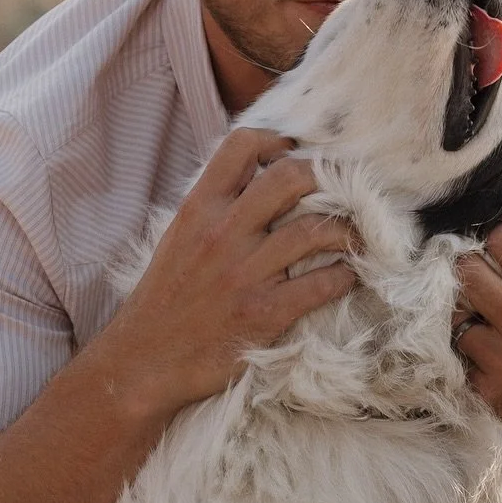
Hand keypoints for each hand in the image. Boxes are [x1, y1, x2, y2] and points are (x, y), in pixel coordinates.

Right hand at [104, 129, 358, 418]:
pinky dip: (345, 276)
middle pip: (290, 177)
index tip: (296, 153)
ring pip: (314, 230)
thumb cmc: (165, 301)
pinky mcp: (265, 313)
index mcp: (198, 208)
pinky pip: (322, 284)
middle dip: (325, 179)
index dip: (278, 141)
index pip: (242, 146)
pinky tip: (350, 276)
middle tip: (342, 194)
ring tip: (356, 236)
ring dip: (346, 231)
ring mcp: (246, 273)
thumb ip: (212, 209)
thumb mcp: (177, 239)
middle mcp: (224, 233)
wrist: (145, 360)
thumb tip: (251, 182)